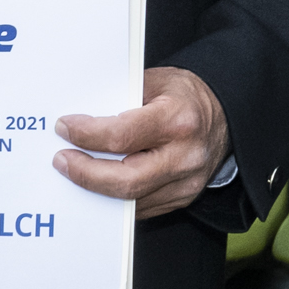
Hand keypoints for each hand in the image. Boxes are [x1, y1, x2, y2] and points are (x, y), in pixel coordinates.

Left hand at [56, 68, 229, 216]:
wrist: (227, 115)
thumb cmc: (187, 96)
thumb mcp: (156, 81)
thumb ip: (121, 97)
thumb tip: (79, 115)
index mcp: (178, 120)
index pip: (122, 136)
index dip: (86, 135)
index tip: (64, 128)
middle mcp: (185, 156)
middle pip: (125, 180)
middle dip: (85, 173)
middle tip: (62, 161)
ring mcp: (186, 183)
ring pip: (130, 199)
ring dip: (96, 188)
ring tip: (75, 170)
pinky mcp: (182, 198)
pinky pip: (140, 207)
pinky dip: (115, 196)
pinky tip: (99, 182)